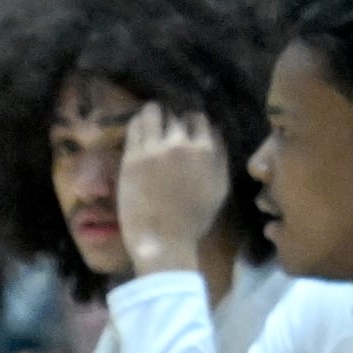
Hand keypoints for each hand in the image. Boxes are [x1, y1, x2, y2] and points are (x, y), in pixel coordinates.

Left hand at [114, 103, 230, 279]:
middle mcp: (181, 143)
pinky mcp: (133, 155)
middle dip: (172, 121)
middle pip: (176, 116)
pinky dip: (138, 123)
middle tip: (166, 129)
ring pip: (153, 112)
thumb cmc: (193, 220)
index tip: (186, 129)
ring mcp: (155, 148)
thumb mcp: (219, 188)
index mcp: (206, 151)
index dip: (192, 123)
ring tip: (150, 121)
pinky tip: (138, 130)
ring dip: (153, 114)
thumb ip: (220, 158)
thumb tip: (216, 132)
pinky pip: (135, 126)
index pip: (200, 120)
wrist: (163, 240)